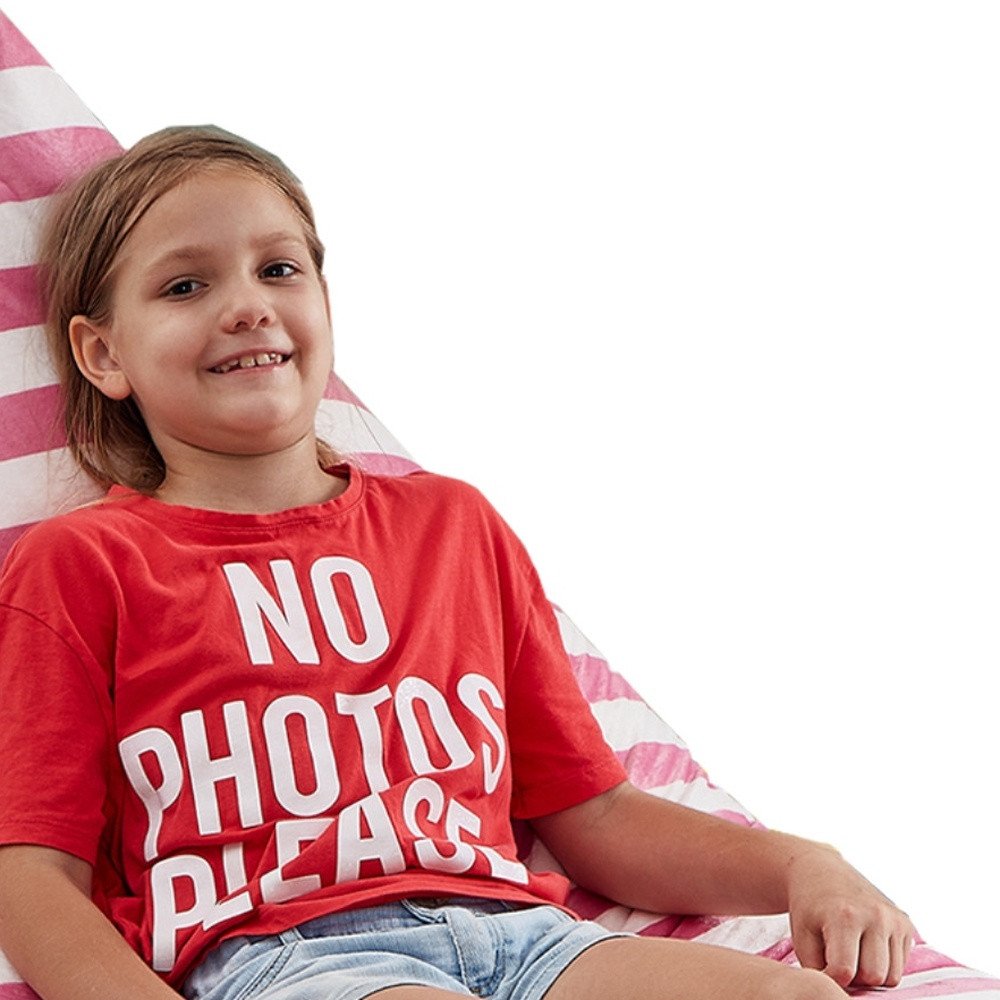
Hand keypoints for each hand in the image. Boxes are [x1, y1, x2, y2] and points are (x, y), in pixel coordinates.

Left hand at [786, 843, 916, 988]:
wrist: (822, 871)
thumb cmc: (809, 907)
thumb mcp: (801, 937)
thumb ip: (818, 970)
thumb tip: (841, 993)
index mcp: (845, 915)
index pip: (844, 972)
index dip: (830, 977)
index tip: (820, 966)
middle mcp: (876, 915)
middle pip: (874, 977)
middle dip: (855, 978)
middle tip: (837, 961)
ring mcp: (894, 918)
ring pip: (892, 976)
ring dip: (871, 974)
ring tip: (850, 955)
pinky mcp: (905, 923)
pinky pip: (900, 964)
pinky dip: (883, 964)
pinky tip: (864, 946)